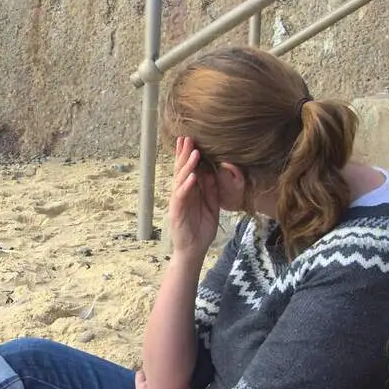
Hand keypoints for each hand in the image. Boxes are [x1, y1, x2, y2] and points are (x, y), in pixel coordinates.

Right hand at [167, 136, 220, 256]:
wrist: (194, 250)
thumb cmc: (201, 229)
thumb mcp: (211, 206)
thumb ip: (211, 190)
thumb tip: (211, 172)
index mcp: (190, 191)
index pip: (187, 169)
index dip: (188, 155)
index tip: (191, 139)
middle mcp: (181, 194)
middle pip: (181, 170)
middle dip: (184, 154)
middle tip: (187, 137)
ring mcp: (178, 202)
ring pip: (180, 180)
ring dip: (187, 166)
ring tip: (194, 152)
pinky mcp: (177, 212)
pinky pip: (181, 197)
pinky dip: (186, 186)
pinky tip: (192, 176)